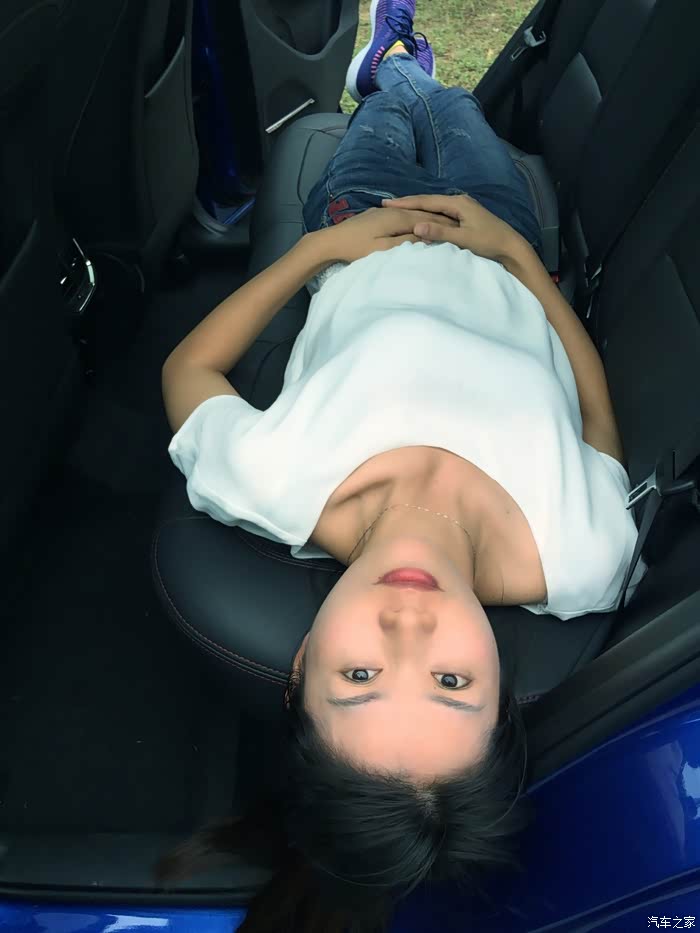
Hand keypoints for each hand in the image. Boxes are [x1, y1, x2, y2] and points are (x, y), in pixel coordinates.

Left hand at [315, 206, 458, 263]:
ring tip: (441, 223)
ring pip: (411, 213)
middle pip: (421, 213)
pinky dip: (413, 219)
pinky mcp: (376, 215)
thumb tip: (427, 235)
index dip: (443, 224)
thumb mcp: (384, 249)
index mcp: (398, 218)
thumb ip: (406, 242)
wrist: (332, 241)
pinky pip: (401, 215)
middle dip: (438, 218)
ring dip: (426, 217)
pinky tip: (416, 223)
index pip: (427, 219)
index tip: (459, 230)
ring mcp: (383, 211)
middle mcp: (393, 210)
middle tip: (456, 225)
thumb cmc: (357, 248)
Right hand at [381, 193, 525, 264]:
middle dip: (407, 202)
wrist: (511, 247)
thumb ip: (440, 232)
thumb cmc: (489, 243)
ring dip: (416, 207)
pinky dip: (426, 214)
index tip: (387, 204)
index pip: (426, 201)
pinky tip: (419, 217)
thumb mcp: (463, 239)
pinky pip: (440, 212)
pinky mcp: (465, 216)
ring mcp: (463, 208)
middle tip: (387, 204)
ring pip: (434, 206)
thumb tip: (416, 226)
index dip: (405, 203)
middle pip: (428, 200)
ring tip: (398, 209)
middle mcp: (459, 201)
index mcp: (458, 203)